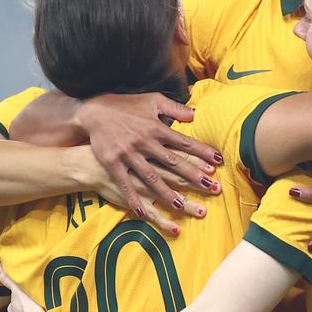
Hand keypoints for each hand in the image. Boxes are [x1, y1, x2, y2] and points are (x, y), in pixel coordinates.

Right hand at [74, 93, 223, 220]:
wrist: (93, 111)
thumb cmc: (126, 106)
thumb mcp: (152, 100)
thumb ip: (174, 108)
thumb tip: (196, 114)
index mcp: (156, 127)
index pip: (184, 142)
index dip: (202, 152)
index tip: (218, 162)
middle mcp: (145, 142)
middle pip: (173, 161)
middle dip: (193, 175)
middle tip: (212, 187)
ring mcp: (128, 153)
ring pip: (151, 176)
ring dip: (166, 192)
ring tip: (181, 205)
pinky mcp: (112, 162)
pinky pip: (124, 183)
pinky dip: (132, 198)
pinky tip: (141, 211)